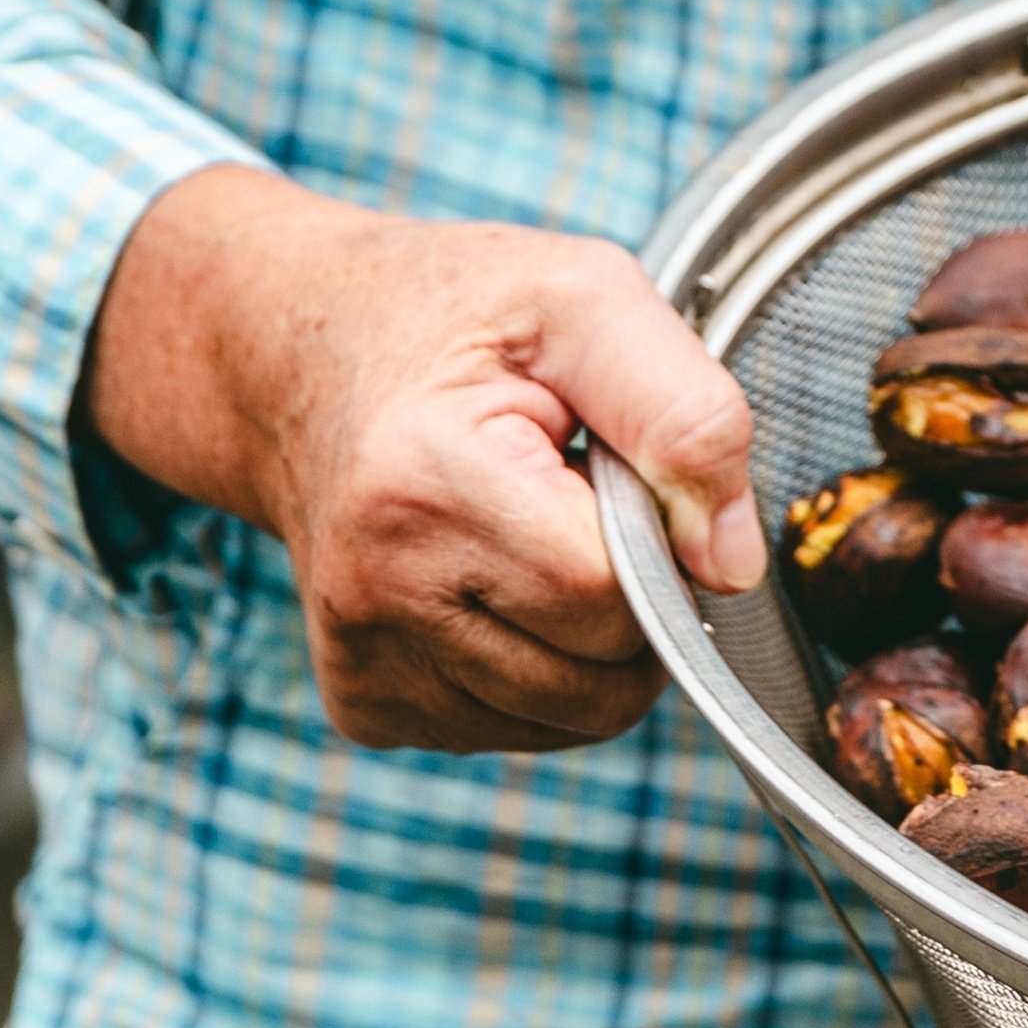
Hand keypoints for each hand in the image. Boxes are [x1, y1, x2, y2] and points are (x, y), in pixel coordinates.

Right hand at [84, 171, 761, 753]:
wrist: (295, 359)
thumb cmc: (454, 317)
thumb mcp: (584, 299)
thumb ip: (684, 414)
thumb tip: (732, 566)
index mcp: (421, 485)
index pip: (609, 590)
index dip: (654, 534)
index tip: (610, 463)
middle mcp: (374, 594)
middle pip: (598, 675)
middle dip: (630, 593)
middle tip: (577, 495)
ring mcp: (363, 663)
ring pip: (569, 718)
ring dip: (592, 640)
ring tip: (537, 532)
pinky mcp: (366, 705)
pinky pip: (516, 729)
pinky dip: (541, 667)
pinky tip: (497, 578)